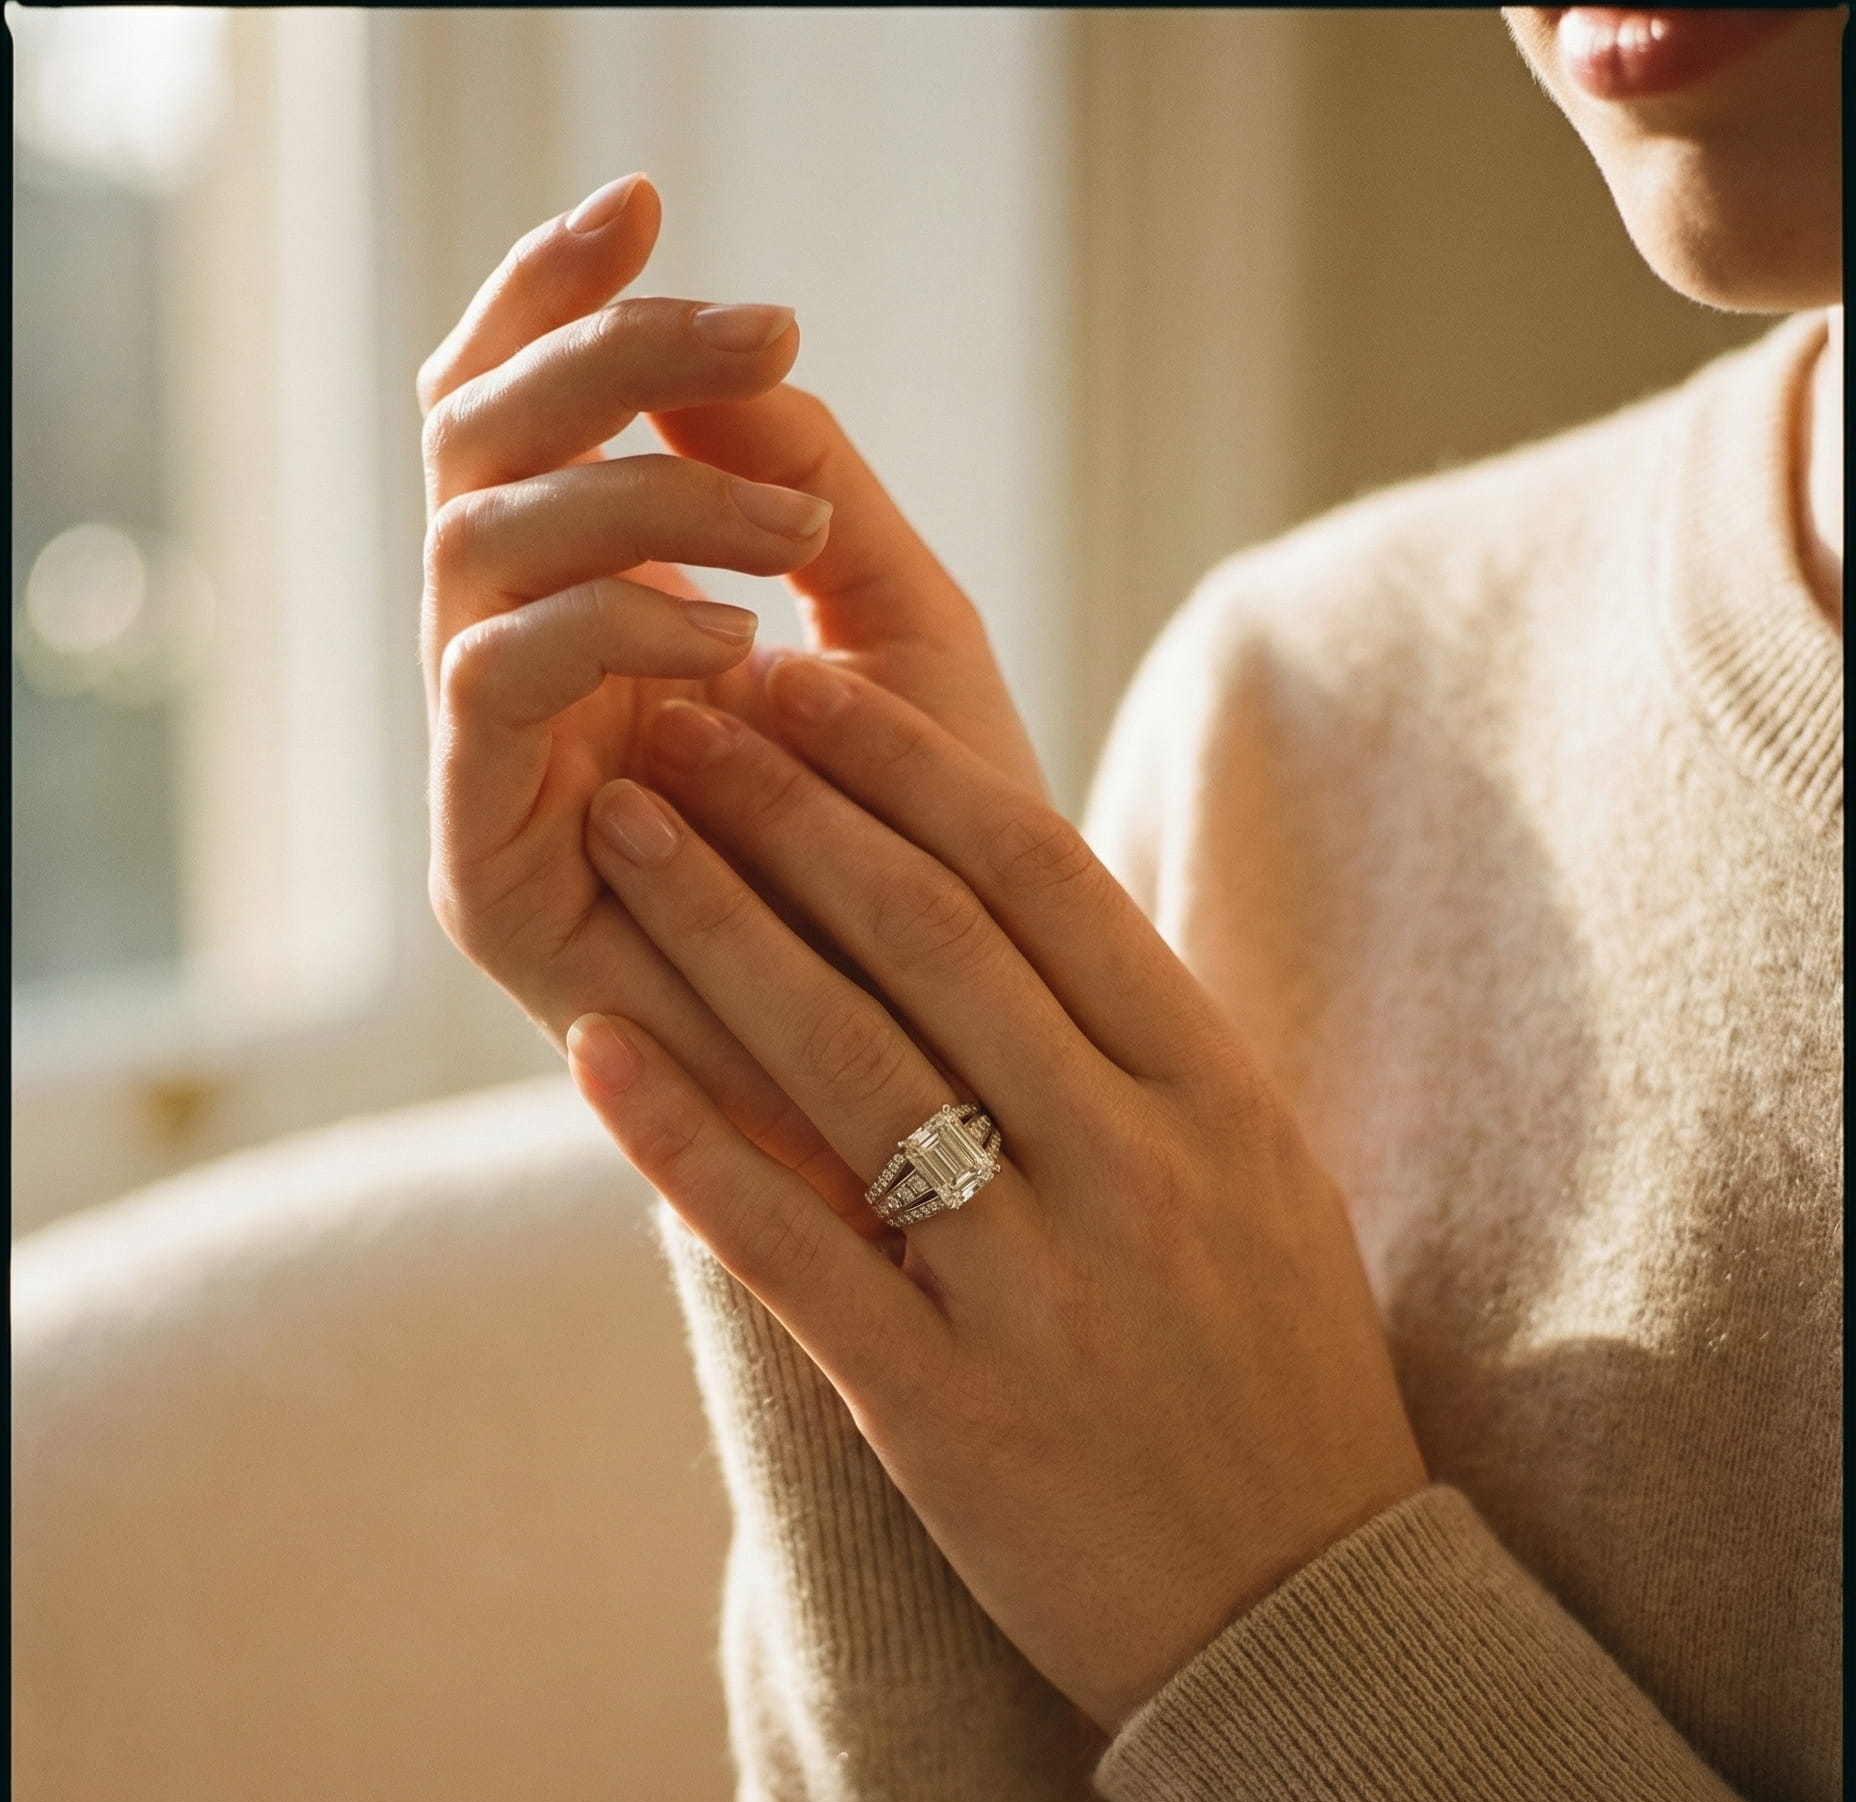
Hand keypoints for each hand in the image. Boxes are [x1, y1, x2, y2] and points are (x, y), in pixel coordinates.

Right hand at [419, 174, 1043, 1235]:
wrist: (954, 1088)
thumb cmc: (944, 867)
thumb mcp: (899, 645)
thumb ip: (811, 495)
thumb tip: (741, 360)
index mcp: (598, 614)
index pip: (516, 423)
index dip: (553, 300)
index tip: (648, 197)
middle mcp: (521, 683)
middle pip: (471, 453)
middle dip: (602, 364)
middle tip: (757, 333)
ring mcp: (489, 775)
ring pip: (471, 548)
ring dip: (631, 492)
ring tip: (799, 534)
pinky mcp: (483, 875)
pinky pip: (491, 685)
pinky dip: (604, 622)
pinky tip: (730, 643)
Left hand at [562, 659, 1428, 1733]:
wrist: (1310, 1620)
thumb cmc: (1280, 1388)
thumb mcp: (1261, 1188)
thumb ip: (1154, 1053)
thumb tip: (1030, 914)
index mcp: (1216, 1099)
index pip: (1043, 879)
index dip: (906, 764)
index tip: (804, 682)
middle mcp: (1134, 1170)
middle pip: (931, 939)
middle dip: (787, 803)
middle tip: (678, 708)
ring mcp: (1042, 1292)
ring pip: (852, 1063)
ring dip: (716, 925)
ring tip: (620, 820)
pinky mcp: (949, 1415)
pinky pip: (794, 1251)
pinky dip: (685, 1141)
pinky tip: (597, 1046)